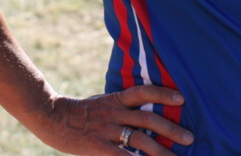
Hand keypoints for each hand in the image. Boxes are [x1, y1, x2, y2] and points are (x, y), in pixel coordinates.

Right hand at [39, 83, 192, 155]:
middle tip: (189, 137)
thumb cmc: (78, 112)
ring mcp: (107, 130)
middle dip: (171, 128)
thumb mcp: (100, 103)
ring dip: (161, 150)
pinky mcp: (99, 146)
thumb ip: (119, 106)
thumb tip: (141, 111)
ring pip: (140, 139)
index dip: (163, 93)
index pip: (143, 92)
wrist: (51, 117)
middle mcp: (114, 113)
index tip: (182, 98)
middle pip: (148, 119)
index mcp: (115, 99)